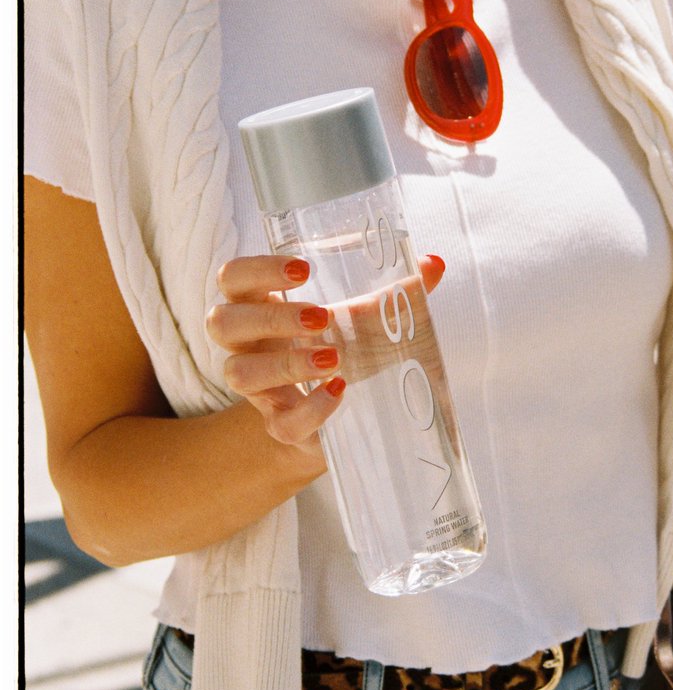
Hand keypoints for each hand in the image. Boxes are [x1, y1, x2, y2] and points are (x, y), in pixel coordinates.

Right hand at [206, 253, 445, 451]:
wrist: (344, 418)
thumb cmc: (344, 351)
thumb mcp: (365, 319)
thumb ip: (396, 291)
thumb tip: (434, 263)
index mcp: (261, 307)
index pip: (232, 279)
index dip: (256, 270)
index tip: (304, 270)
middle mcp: (249, 347)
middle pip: (222, 324)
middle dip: (270, 317)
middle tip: (321, 317)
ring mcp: (260, 390)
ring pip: (238, 374)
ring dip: (285, 362)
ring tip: (333, 357)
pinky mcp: (281, 427)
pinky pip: (282, 423)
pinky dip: (312, 407)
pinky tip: (340, 391)